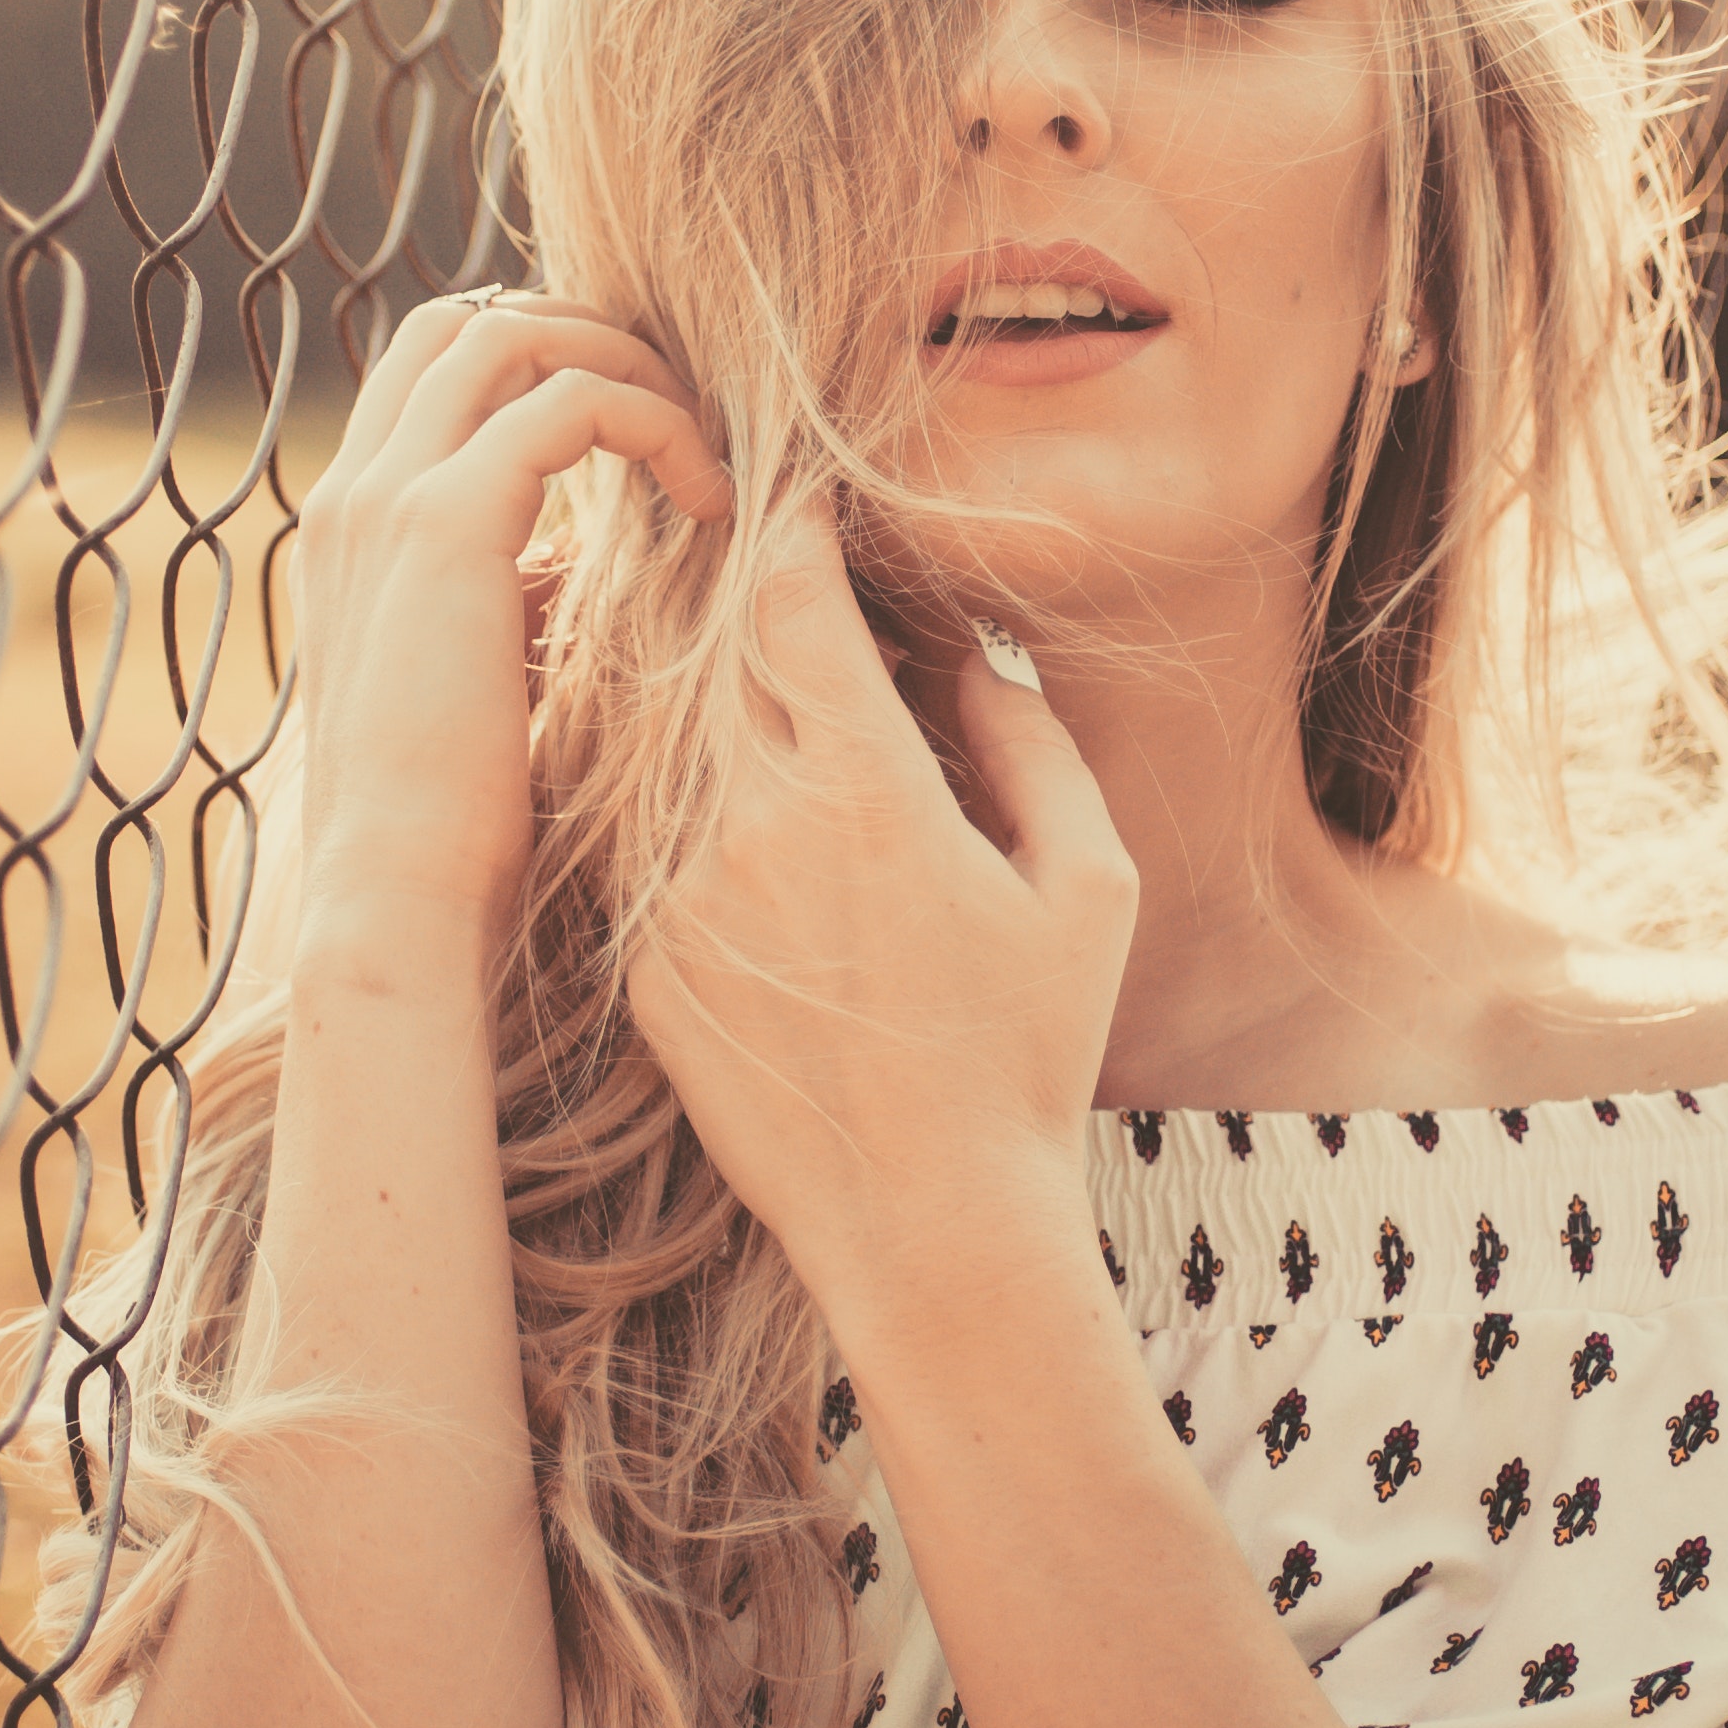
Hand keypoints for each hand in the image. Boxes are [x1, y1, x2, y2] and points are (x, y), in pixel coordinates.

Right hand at [287, 289, 730, 961]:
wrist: (397, 899)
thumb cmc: (455, 826)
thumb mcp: (483, 677)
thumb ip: (513, 600)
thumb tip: (579, 562)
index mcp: (350, 529)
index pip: (431, 375)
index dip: (540, 367)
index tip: (640, 424)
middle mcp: (352, 494)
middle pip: (463, 324)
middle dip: (582, 334)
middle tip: (680, 404)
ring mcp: (388, 499)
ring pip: (511, 337)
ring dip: (627, 366)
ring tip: (706, 446)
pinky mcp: (446, 525)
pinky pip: (570, 404)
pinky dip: (654, 423)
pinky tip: (712, 499)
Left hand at [623, 500, 1134, 1321]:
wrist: (928, 1227)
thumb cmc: (1026, 1058)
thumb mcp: (1086, 890)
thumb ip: (1031, 744)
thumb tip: (970, 655)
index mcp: (867, 791)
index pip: (790, 599)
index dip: (792, 529)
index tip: (801, 500)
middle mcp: (752, 828)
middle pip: (710, 646)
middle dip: (734, 586)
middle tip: (749, 542)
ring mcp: (680, 896)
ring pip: (662, 730)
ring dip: (693, 679)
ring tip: (729, 652)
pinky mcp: (644, 960)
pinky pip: (640, 828)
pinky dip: (668, 782)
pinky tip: (714, 782)